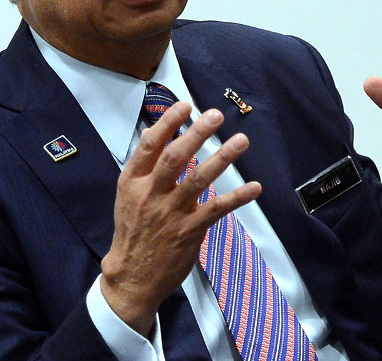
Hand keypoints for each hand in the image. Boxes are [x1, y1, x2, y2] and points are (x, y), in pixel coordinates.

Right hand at [100, 102, 260, 335]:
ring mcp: (171, 213)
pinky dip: (237, 197)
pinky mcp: (190, 231)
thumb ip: (145, 168)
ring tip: (241, 141)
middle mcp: (151, 194)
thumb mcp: (127, 195)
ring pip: (199, 180)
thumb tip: (162, 133)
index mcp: (132, 182)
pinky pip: (217, 210)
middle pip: (175, 157)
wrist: (132, 276)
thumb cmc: (133, 231)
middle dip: (197, 134)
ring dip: (222, 159)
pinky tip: (254, 187)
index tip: (185, 105)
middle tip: (215, 115)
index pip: (150, 145)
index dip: (168, 123)